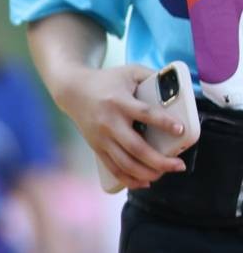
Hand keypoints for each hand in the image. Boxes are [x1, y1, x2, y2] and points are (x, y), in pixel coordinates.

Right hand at [61, 63, 187, 190]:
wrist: (73, 91)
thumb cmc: (106, 80)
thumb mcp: (129, 71)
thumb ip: (152, 76)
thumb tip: (178, 86)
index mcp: (119, 101)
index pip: (144, 114)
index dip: (163, 123)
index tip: (180, 130)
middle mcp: (109, 122)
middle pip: (136, 148)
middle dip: (160, 161)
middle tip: (179, 165)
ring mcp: (101, 138)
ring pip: (125, 163)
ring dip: (147, 173)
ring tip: (165, 173)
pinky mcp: (96, 148)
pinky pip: (113, 169)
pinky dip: (130, 179)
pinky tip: (146, 182)